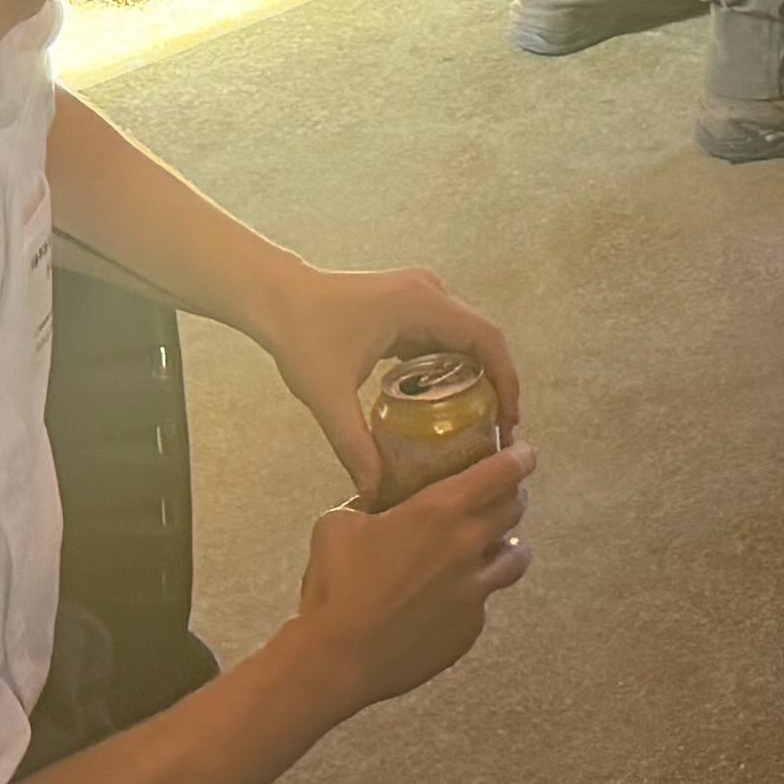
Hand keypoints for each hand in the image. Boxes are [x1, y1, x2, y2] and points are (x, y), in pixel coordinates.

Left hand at [250, 265, 521, 497]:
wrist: (273, 298)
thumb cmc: (302, 337)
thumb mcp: (328, 397)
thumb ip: (353, 445)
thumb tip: (375, 490)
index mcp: (422, 304)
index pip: (485, 339)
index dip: (507, 378)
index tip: (510, 419)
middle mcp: (430, 292)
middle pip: (480, 340)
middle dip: (494, 385)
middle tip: (495, 432)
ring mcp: (419, 295)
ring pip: (462, 339)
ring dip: (473, 377)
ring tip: (475, 422)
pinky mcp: (407, 303)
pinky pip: (442, 337)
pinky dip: (448, 368)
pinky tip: (440, 403)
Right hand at [273, 442, 532, 716]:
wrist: (337, 657)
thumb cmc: (335, 585)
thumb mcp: (338, 523)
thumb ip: (368, 504)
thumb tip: (375, 500)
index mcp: (441, 510)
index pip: (503, 472)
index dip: (519, 458)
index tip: (523, 454)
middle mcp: (469, 546)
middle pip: (516, 509)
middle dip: (513, 495)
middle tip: (500, 494)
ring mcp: (476, 591)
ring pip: (516, 557)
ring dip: (507, 545)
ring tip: (491, 547)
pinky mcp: (471, 628)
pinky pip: (485, 601)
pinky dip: (475, 591)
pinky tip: (450, 598)